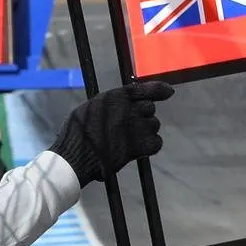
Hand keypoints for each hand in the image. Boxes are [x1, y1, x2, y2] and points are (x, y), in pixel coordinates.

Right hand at [50, 82, 172, 186]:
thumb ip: (112, 103)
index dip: (158, 89)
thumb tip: (126, 103)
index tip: (169, 92)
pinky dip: (150, 146)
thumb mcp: (92, 108)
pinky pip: (157, 142)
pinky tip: (136, 150)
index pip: (143, 89)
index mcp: (115, 97)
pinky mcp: (142, 144)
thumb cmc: (78, 133)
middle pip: (149, 108)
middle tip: (127, 128)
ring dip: (145, 132)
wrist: (77, 156)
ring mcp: (137, 126)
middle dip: (142, 116)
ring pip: (153, 125)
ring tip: (126, 140)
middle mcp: (129, 108)